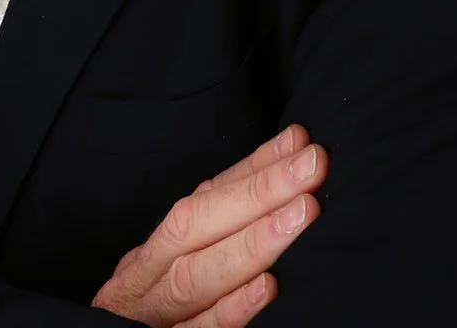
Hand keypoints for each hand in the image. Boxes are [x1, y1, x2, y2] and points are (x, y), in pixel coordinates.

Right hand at [92, 125, 326, 327]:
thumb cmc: (165, 302)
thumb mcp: (185, 254)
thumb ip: (233, 208)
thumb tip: (293, 147)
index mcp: (153, 250)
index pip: (202, 200)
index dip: (253, 170)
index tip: (302, 145)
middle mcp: (145, 276)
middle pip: (193, 228)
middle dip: (257, 193)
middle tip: (312, 168)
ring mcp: (153, 315)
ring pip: (193, 277)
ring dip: (251, 243)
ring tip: (302, 213)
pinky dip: (232, 308)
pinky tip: (269, 286)